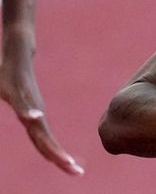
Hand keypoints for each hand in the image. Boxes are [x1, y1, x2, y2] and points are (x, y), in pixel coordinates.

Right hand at [0, 29, 83, 174]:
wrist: (18, 48)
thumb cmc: (15, 75)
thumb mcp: (17, 98)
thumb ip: (24, 110)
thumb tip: (32, 120)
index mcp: (32, 115)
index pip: (46, 143)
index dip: (58, 158)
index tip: (75, 171)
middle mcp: (32, 110)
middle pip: (45, 140)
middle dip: (59, 157)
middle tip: (77, 172)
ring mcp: (25, 100)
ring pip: (36, 125)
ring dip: (47, 142)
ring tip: (61, 158)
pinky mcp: (18, 88)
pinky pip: (22, 102)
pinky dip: (29, 111)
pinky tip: (35, 117)